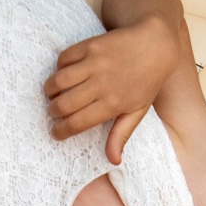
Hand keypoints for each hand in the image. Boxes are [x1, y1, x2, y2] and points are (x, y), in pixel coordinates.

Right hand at [44, 17, 178, 163]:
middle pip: (63, 104)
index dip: (61, 131)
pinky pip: (63, 59)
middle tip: (54, 112)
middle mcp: (102, 84)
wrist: (156, 44)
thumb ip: (121, 135)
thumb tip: (113, 161)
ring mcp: (95, 63)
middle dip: (53, 112)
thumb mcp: (137, 111)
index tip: (55, 133)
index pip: (77, 123)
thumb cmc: (147, 82)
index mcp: (113, 104)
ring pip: (58, 81)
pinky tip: (65, 74)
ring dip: (50, 90)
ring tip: (54, 94)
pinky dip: (59, 68)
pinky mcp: (90, 45)